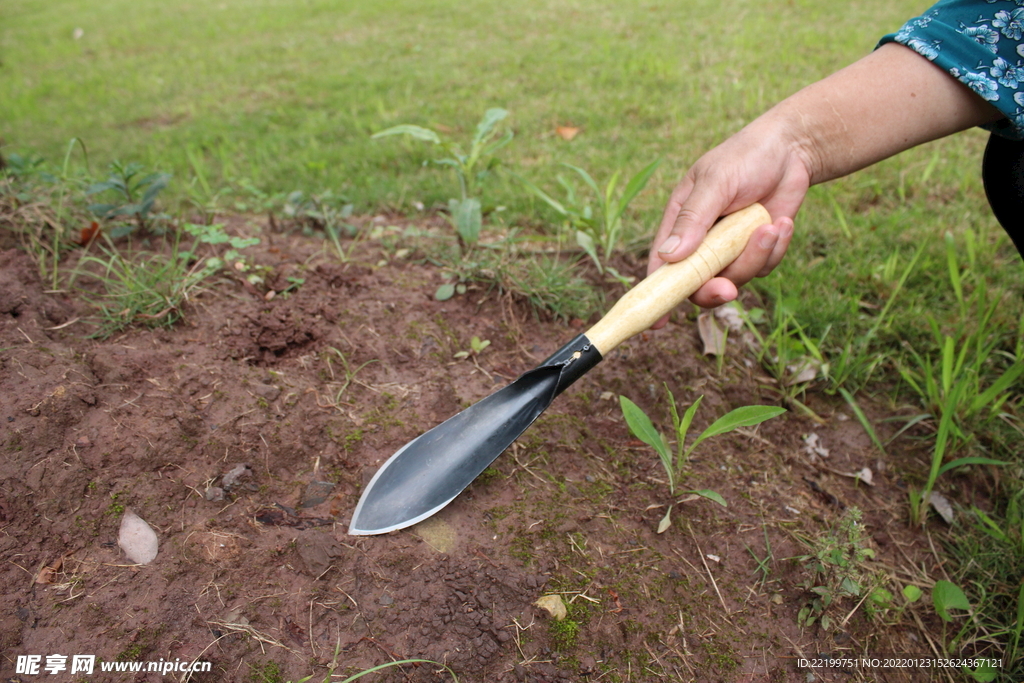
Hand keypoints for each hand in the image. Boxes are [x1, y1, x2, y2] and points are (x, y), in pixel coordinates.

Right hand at [648, 119, 805, 322]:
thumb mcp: (715, 183)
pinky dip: (774, 248)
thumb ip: (693, 219)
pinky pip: (763, 268)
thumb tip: (669, 256)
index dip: (658, 294)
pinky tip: (781, 222)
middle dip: (715, 289)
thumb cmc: (745, 157)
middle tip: (730, 290)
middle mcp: (702, 242)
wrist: (792, 150)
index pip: (663, 265)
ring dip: (755, 256)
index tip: (657, 323)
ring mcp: (730, 249)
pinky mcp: (757, 251)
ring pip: (736, 277)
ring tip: (772, 225)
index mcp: (680, 224)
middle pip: (698, 284)